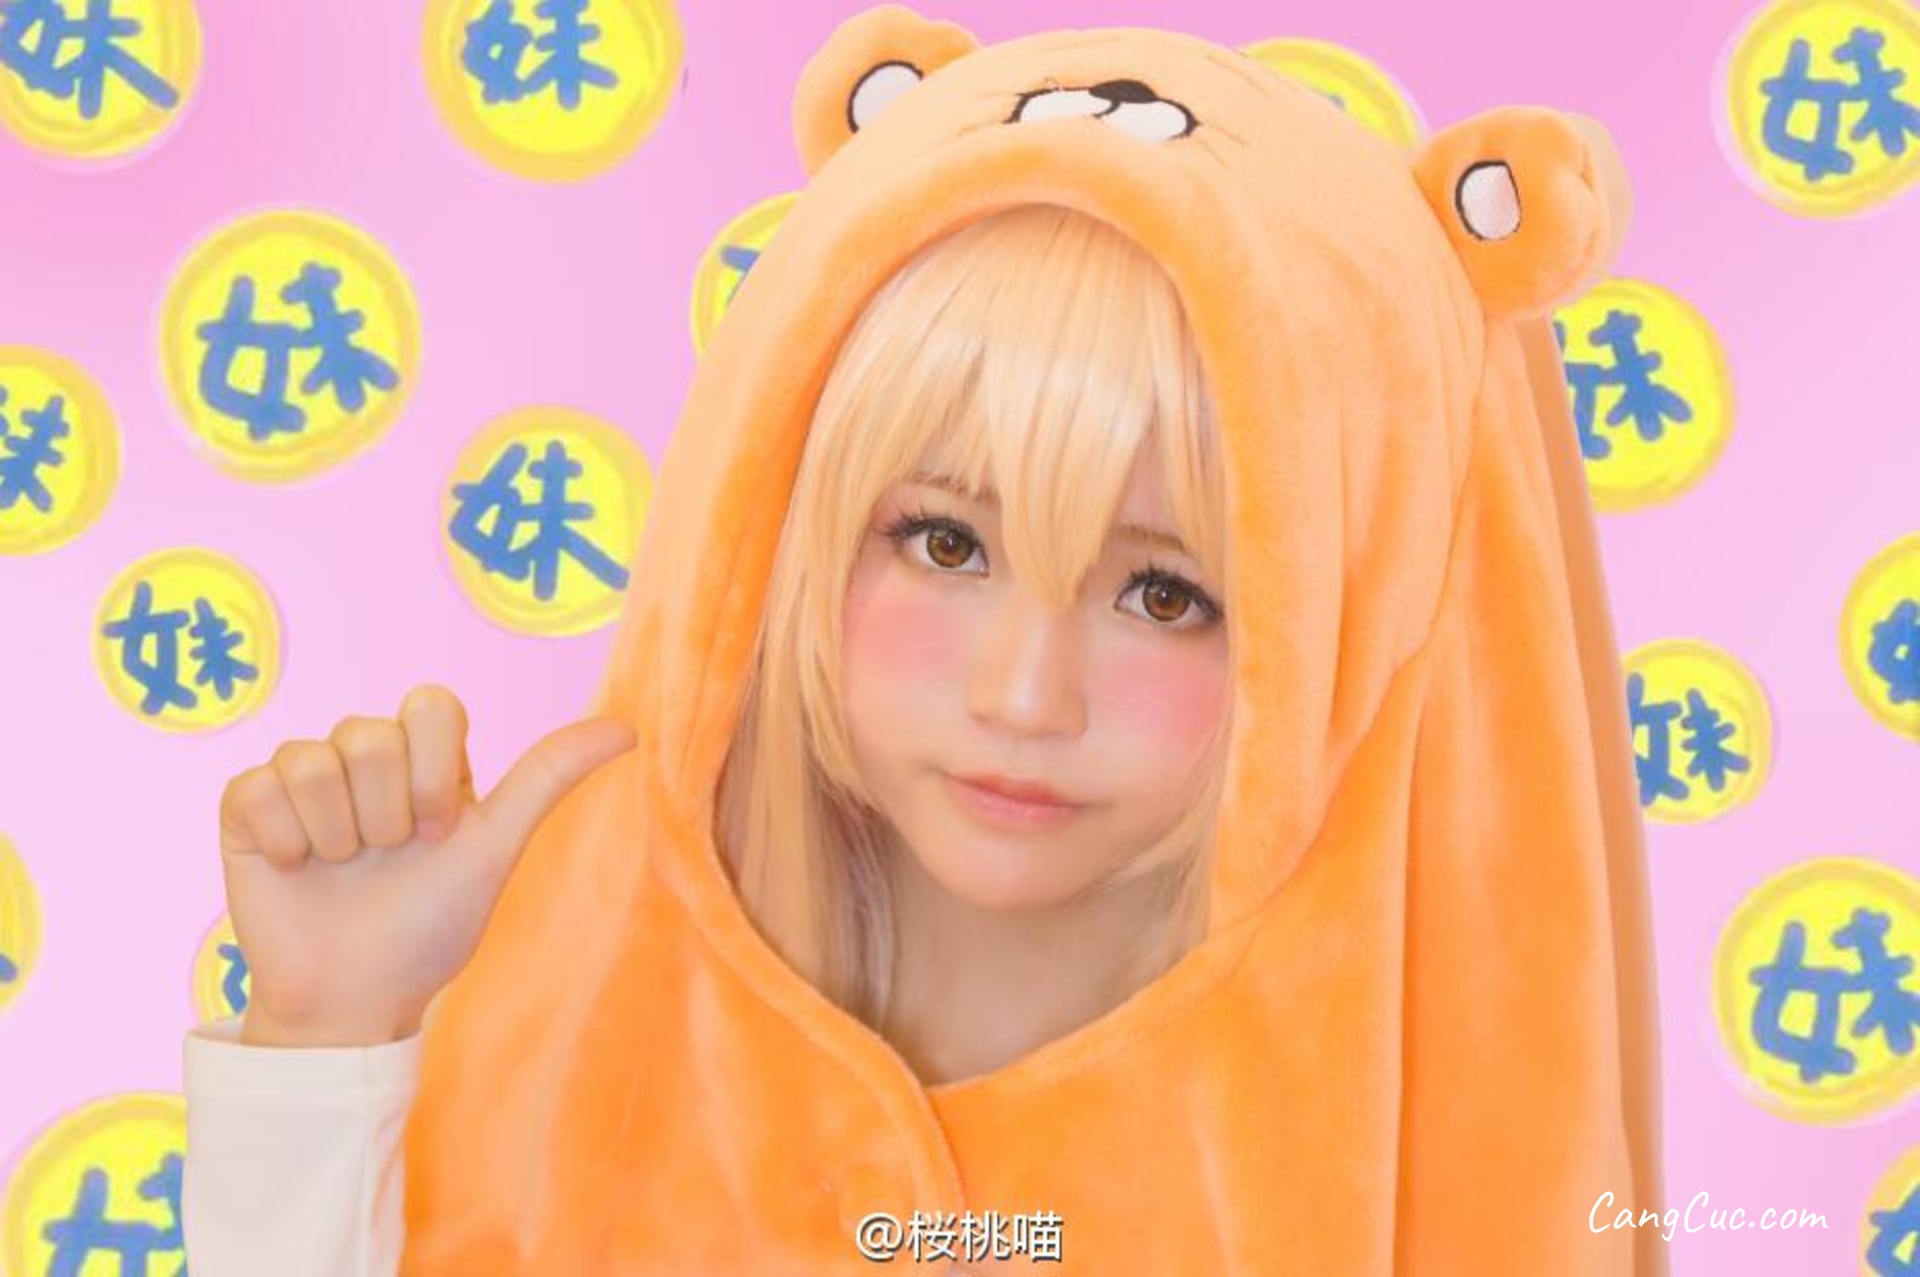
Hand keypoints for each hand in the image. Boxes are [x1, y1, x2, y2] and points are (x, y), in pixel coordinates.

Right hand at [216, 684, 635, 1046]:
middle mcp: (365, 756)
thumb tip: (629, 728)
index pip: (431, 704)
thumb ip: (548, 778)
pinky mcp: (246, 805)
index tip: (438, 831)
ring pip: (312, 757)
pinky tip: (293, 870)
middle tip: (387, 858)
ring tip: (342, 869)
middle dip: (386, 812)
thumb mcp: (494, 849)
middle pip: (370, 733)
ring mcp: (303, 777)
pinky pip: (257, 785)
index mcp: (425, 757)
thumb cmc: (430, 928)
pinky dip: (282, 841)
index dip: (434, 773)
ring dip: (335, 832)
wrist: (355, 999)